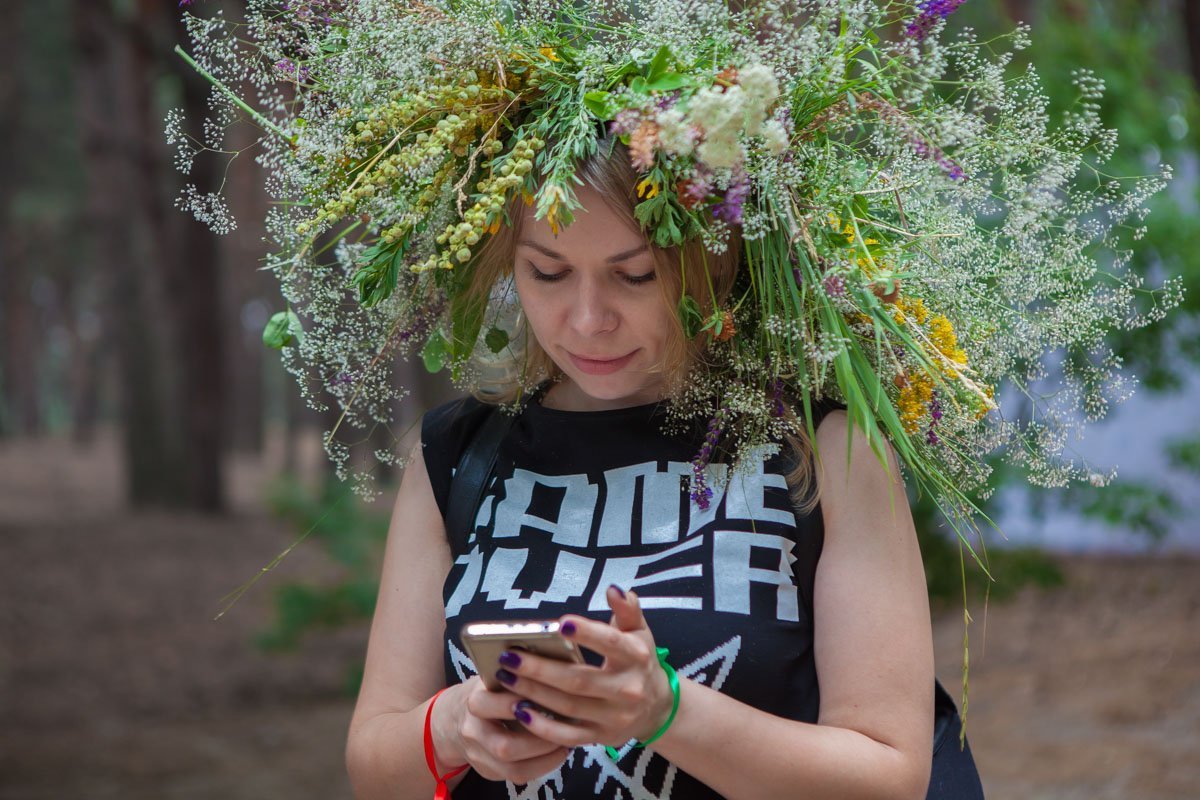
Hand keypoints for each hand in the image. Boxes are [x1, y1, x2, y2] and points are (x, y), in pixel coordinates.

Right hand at [431, 676, 570, 784]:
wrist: (453, 719)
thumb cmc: (487, 691)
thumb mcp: (494, 676)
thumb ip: (517, 675)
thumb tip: (556, 667)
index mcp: (473, 700)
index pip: (488, 704)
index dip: (515, 704)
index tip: (543, 698)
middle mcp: (472, 731)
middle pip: (504, 746)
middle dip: (539, 741)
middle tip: (564, 728)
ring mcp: (478, 755)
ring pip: (513, 768)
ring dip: (545, 758)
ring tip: (565, 744)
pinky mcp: (488, 771)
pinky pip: (517, 776)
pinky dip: (542, 766)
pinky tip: (557, 753)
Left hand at [494, 585, 674, 748]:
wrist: (656, 707)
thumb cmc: (639, 661)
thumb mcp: (639, 632)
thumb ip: (627, 609)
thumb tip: (613, 589)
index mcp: (636, 657)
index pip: (610, 643)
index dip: (587, 633)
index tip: (560, 623)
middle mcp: (627, 689)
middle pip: (578, 680)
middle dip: (540, 669)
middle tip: (509, 657)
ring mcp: (614, 717)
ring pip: (568, 707)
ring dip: (533, 693)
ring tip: (505, 677)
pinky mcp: (601, 737)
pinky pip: (567, 736)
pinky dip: (542, 727)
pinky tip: (520, 710)